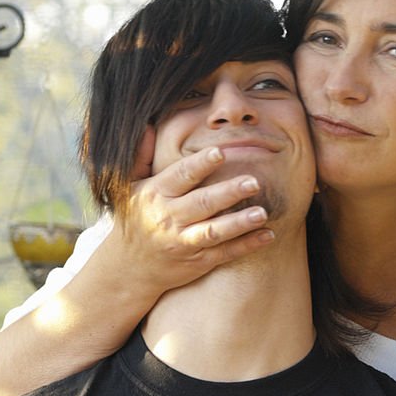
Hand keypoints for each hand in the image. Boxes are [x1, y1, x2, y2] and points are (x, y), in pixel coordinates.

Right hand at [114, 134, 274, 296]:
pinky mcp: (198, 261)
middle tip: (253, 182)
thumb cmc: (134, 219)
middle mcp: (169, 219)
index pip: (180, 176)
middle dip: (228, 192)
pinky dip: (246, 245)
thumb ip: (140, 157)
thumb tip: (147, 127)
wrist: (129, 269)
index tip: (221, 153)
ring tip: (262, 213)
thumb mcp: (127, 187)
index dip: (200, 165)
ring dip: (239, 222)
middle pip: (202, 203)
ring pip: (213, 232)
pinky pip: (224, 253)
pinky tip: (267, 235)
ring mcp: (183, 242)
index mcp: (155, 195)